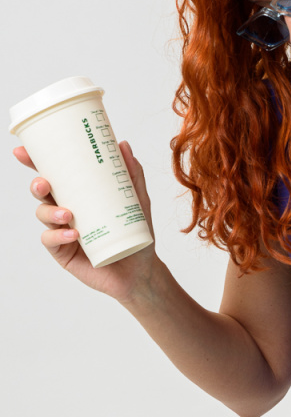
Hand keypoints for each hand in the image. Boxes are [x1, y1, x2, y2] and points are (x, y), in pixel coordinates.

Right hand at [14, 140, 158, 303]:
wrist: (141, 270)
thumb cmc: (135, 235)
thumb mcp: (137, 202)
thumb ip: (132, 176)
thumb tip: (123, 145)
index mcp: (79, 195)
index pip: (54, 175)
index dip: (35, 163)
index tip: (23, 152)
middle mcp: (66, 210)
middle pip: (42, 193)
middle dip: (37, 185)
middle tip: (45, 183)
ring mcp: (62, 231)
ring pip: (43, 215)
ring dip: (50, 212)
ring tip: (68, 215)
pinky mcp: (63, 252)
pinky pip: (51, 241)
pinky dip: (58, 235)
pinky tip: (72, 235)